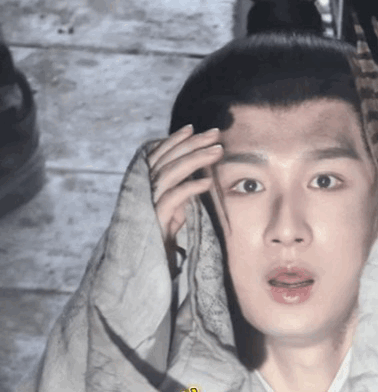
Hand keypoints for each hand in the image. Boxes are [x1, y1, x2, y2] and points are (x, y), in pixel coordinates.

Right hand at [147, 124, 222, 242]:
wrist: (152, 264)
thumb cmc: (164, 234)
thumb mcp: (174, 207)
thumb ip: (181, 189)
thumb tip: (199, 174)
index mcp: (147, 184)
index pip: (159, 155)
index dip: (174, 140)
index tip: (193, 128)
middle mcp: (145, 190)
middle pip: (167, 159)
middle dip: (192, 143)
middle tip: (215, 133)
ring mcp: (149, 204)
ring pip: (171, 173)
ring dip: (196, 159)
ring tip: (218, 151)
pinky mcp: (157, 220)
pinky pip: (173, 198)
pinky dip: (191, 187)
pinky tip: (208, 182)